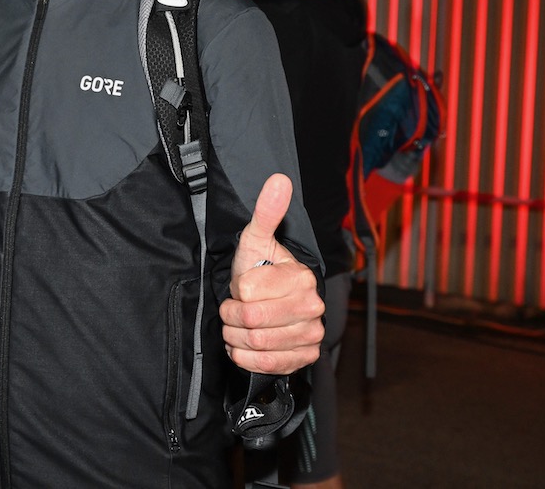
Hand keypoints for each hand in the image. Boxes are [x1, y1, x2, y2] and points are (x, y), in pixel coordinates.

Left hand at [219, 173, 323, 374]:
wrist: (266, 303)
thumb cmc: (258, 270)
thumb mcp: (255, 240)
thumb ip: (266, 212)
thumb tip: (278, 179)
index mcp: (301, 277)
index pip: (246, 290)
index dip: (233, 290)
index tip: (238, 287)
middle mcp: (313, 307)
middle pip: (251, 319)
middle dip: (231, 315)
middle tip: (232, 309)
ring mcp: (311, 334)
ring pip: (255, 344)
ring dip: (235, 337)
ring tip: (237, 326)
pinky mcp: (305, 357)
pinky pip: (266, 365)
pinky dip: (245, 357)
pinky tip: (244, 345)